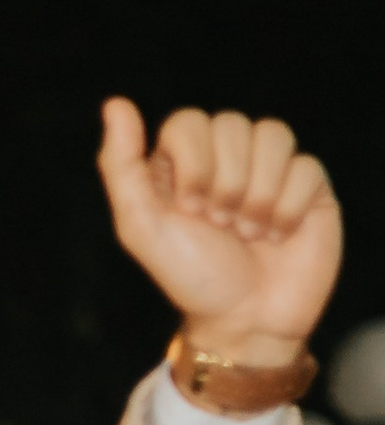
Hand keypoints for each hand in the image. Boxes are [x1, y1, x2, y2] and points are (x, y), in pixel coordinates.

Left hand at [97, 98, 340, 365]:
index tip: (190, 209)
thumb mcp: (141, 226)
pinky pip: (305, 166)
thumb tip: (116, 103)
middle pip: (231, 124)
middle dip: (223, 184)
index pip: (188, 122)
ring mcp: (270, 168)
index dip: (192, 164)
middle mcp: (227, 157)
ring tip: (249, 231)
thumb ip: (121, 165)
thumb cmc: (191, 277)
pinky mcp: (308, 185)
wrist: (246, 321)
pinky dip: (286, 208)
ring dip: (256, 195)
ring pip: (272, 135)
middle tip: (221, 226)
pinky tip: (278, 234)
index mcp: (183, 161)